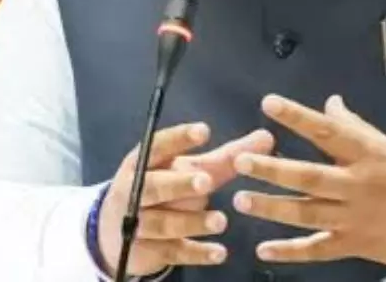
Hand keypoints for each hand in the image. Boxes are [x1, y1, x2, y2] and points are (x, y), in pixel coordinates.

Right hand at [97, 122, 274, 277]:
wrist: (117, 230)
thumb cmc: (165, 186)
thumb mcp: (190, 168)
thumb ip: (227, 155)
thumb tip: (268, 137)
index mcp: (143, 162)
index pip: (158, 146)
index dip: (179, 139)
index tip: (204, 131)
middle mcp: (135, 191)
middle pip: (154, 187)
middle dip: (179, 184)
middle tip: (206, 181)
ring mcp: (138, 223)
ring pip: (164, 223)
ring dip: (192, 222)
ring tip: (221, 221)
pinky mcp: (149, 251)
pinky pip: (173, 252)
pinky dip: (197, 253)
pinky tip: (220, 252)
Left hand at [232, 94, 385, 266]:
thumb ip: (356, 126)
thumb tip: (330, 103)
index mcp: (367, 153)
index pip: (327, 130)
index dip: (297, 117)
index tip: (269, 103)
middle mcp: (357, 184)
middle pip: (308, 176)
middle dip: (272, 169)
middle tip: (240, 162)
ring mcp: (354, 217)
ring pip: (306, 212)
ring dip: (272, 207)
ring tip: (241, 201)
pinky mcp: (355, 243)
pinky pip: (317, 250)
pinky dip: (290, 251)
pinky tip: (264, 250)